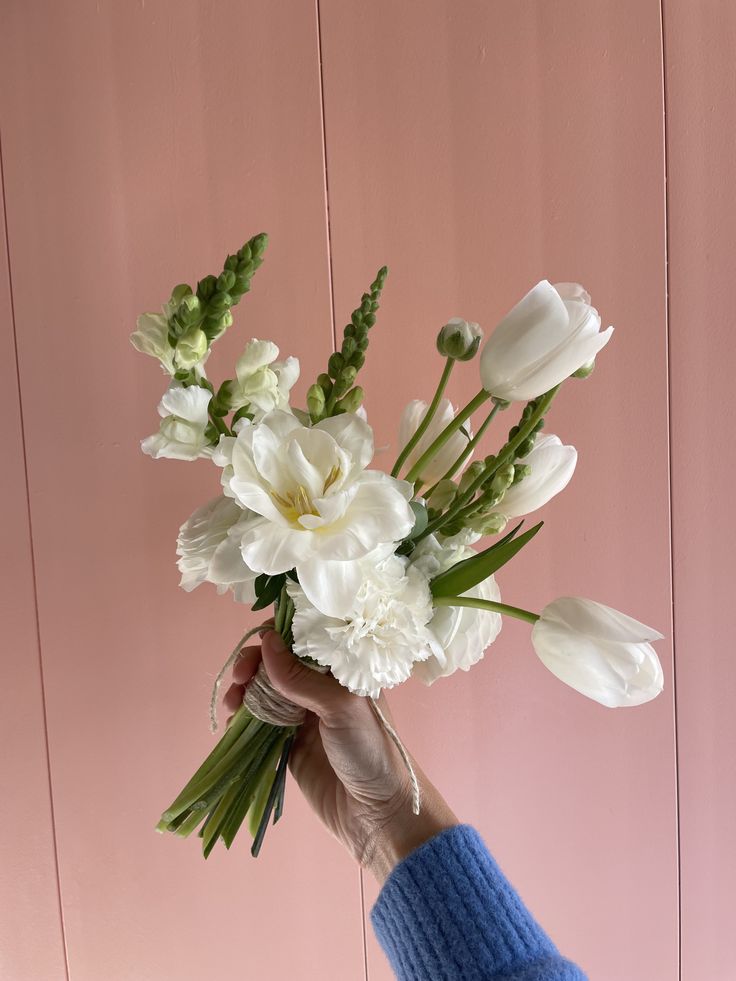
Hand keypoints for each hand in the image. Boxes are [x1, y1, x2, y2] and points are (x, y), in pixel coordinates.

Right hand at [223, 630, 457, 882]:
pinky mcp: (290, 742)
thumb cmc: (370, 751)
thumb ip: (301, 677)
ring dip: (245, 690)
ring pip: (266, 690)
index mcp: (344, 670)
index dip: (279, 635)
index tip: (258, 643)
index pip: (306, 638)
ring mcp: (305, 714)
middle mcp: (323, 687)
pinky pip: (261, 721)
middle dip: (255, 664)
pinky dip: (245, 715)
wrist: (376, 813)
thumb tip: (268, 641)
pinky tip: (234, 718)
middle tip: (240, 677)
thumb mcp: (340, 706)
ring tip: (233, 702)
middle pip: (279, 662)